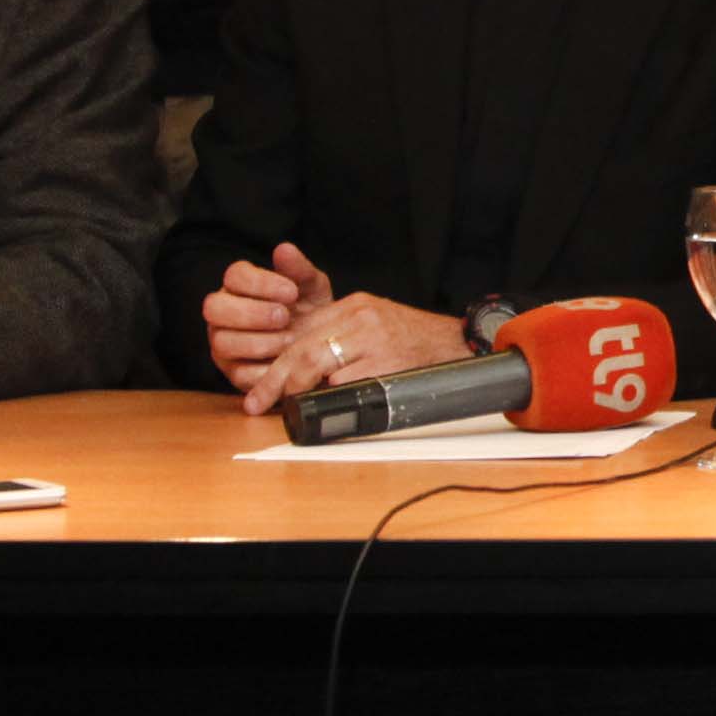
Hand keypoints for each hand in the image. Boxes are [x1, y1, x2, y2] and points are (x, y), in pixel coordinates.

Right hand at [199, 240, 328, 391]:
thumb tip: (284, 249)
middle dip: (251, 313)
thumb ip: (299, 270)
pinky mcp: (235, 373)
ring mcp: (225, 344)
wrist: (324, 348)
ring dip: (258, 341)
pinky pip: (239, 373)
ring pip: (222, 341)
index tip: (291, 292)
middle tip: (284, 317)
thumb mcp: (312, 289)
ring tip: (290, 340)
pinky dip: (265, 368)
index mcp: (239, 286)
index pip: (234, 276)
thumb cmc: (311, 311)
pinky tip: (286, 361)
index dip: (260, 283)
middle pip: (214, 307)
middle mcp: (224, 314)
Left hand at [230, 247, 472, 413]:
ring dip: (299, 389)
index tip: (258, 390)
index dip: (274, 364)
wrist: (457, 344)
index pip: (301, 335)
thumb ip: (339, 336)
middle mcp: (359, 318)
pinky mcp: (386, 362)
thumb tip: (302, 370)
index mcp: (352, 307)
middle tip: (258, 402)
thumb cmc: (413, 341)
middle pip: (303, 349)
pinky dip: (331, 396)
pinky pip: (346, 383)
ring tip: (287, 407)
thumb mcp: (373, 324)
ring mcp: (372, 339)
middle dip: (275, 380)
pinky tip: (324, 405)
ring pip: (319, 364)